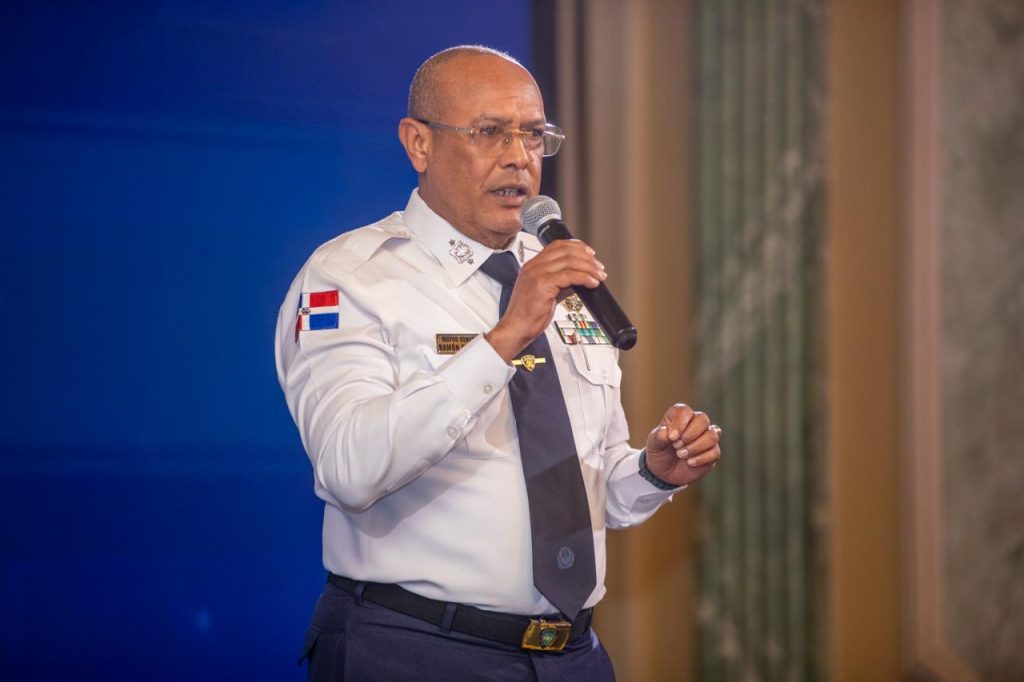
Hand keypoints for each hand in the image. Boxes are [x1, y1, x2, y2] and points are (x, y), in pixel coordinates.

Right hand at [485, 239, 605, 361]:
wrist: (516, 328)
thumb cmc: (528, 315)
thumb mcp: (545, 292)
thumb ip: (560, 282)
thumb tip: (579, 277)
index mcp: (533, 265)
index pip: (557, 245)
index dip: (577, 246)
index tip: (590, 254)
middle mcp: (534, 266)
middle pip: (566, 250)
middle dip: (587, 258)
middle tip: (599, 268)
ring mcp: (537, 274)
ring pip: (570, 261)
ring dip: (589, 268)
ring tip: (599, 276)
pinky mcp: (543, 284)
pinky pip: (569, 275)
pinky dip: (584, 278)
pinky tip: (592, 283)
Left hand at [644, 403, 721, 486]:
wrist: (664, 472)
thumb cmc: (660, 452)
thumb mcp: (654, 444)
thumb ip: (659, 437)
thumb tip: (666, 433)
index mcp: (680, 416)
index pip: (685, 411)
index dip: (679, 423)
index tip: (672, 437)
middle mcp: (696, 423)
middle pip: (703, 419)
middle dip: (689, 435)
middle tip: (676, 446)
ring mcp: (706, 437)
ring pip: (712, 435)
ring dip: (695, 447)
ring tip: (681, 455)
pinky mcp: (713, 452)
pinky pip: (715, 452)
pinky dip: (701, 459)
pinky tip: (689, 463)